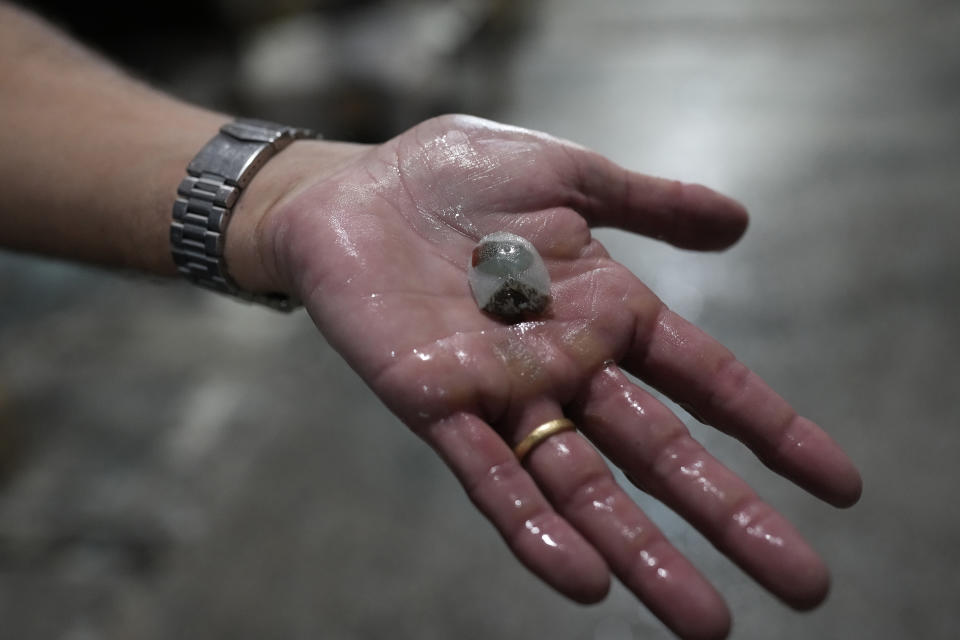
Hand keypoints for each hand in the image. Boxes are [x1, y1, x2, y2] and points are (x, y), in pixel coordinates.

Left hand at [255, 115, 861, 639]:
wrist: (349, 189)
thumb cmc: (454, 177)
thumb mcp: (567, 175)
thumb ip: (649, 204)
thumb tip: (742, 224)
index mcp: (606, 310)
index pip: (706, 379)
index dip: (771, 429)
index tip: (837, 484)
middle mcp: (566, 366)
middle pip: (660, 453)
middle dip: (729, 516)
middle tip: (804, 586)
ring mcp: (502, 393)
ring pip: (584, 486)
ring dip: (642, 552)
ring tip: (707, 622)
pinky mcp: (433, 404)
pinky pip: (490, 478)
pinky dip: (534, 530)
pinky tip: (583, 582)